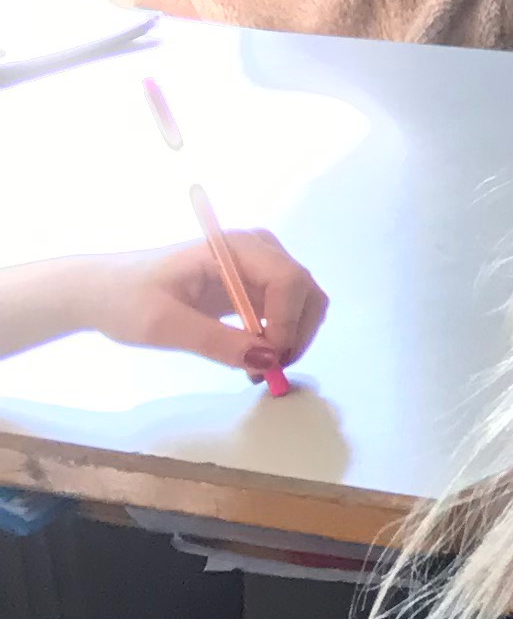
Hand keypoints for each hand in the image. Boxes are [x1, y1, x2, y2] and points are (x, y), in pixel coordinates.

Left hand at [65, 234, 326, 374]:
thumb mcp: (162, 325)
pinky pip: (286, 310)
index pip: (287, 278)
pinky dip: (281, 337)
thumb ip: (215, 341)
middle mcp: (256, 250)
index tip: (267, 361)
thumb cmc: (125, 300)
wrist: (102, 291)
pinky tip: (255, 358)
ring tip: (260, 369)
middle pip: (304, 289)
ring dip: (293, 337)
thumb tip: (268, 361)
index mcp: (233, 247)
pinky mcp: (252, 285)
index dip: (288, 322)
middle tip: (269, 371)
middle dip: (296, 333)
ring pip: (303, 301)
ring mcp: (257, 267)